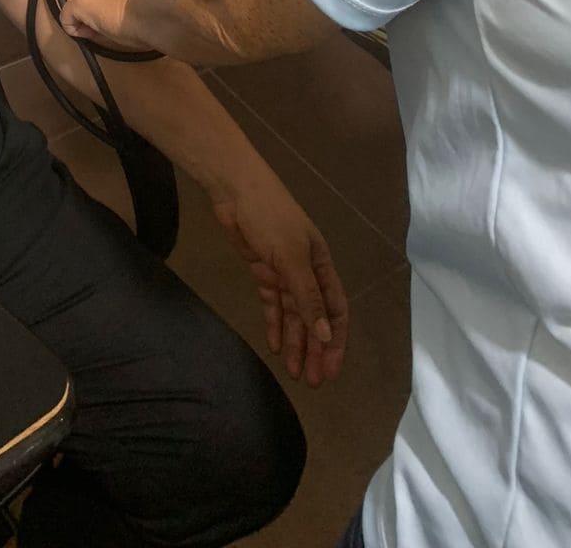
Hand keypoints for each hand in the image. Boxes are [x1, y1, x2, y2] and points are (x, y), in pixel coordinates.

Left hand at [55, 0, 152, 50]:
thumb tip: (126, 8)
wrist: (158, 8)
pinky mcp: (82, 1)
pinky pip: (68, 17)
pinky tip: (86, 33)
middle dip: (91, 0)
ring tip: (101, 29)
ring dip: (85, 14)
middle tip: (104, 18)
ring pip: (79, 1)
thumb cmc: (161, 4)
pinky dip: (74, 26)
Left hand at [212, 166, 347, 387]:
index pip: (335, 310)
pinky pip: (272, 303)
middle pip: (314, 317)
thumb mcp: (291, 257)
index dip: (335, 340)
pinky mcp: (261, 269)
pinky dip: (274, 323)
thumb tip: (326, 334)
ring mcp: (282, 270)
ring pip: (293, 314)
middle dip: (315, 348)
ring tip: (294, 372)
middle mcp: (305, 271)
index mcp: (320, 264)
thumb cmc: (269, 217)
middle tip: (312, 381)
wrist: (235, 190)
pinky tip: (274, 346)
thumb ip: (308, 296)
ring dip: (295, 341)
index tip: (331, 369)